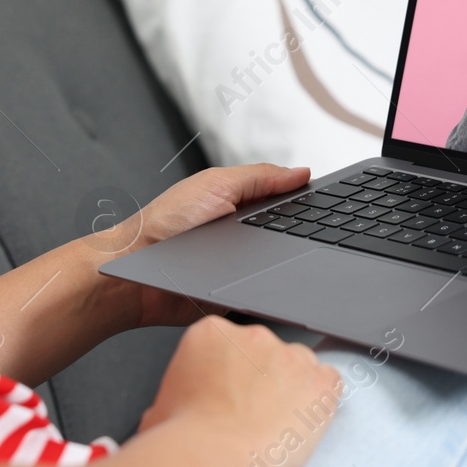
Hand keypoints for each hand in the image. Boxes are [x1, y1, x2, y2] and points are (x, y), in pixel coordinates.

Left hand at [95, 164, 310, 327]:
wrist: (138, 276)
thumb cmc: (165, 224)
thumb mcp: (216, 185)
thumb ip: (260, 177)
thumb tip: (301, 172)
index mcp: (241, 205)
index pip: (286, 203)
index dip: (307, 203)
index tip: (328, 205)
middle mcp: (246, 236)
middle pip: (291, 235)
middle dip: (303, 234)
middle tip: (319, 232)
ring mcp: (245, 267)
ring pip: (284, 264)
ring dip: (289, 261)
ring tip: (288, 254)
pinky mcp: (241, 295)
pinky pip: (268, 292)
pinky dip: (275, 286)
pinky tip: (276, 279)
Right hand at [138, 315, 342, 466]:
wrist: (207, 462)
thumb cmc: (180, 441)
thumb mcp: (160, 407)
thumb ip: (179, 394)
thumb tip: (170, 412)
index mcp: (211, 334)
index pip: (233, 346)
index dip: (233, 375)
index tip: (230, 398)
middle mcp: (252, 336)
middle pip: (266, 353)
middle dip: (262, 382)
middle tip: (250, 417)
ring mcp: (289, 356)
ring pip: (299, 367)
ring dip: (292, 392)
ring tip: (275, 428)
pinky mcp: (318, 382)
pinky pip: (330, 383)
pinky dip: (321, 403)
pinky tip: (305, 424)